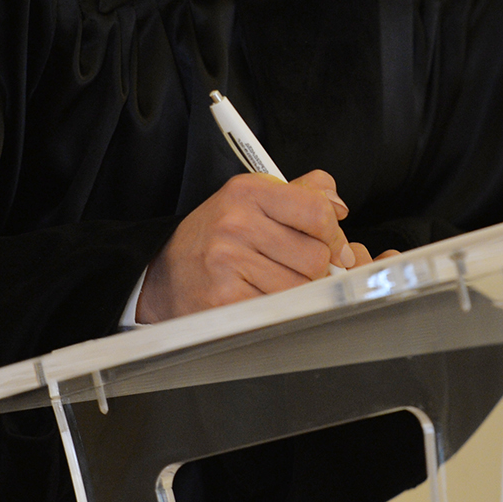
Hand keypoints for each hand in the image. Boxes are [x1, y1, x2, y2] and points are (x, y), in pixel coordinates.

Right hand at [138, 169, 370, 321]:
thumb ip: (301, 194)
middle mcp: (236, 223)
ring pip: (302, 287)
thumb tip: (339, 206)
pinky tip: (260, 297)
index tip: (331, 245)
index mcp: (247, 192)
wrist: (164, 275)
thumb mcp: (251, 201)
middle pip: (316, 255)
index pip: (317, 211)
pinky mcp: (226, 299)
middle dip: (316, 268)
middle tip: (296, 268)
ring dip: (298, 291)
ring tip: (273, 283)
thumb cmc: (216, 238)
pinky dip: (280, 309)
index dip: (333, 234)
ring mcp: (228, 262)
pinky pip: (281, 309)